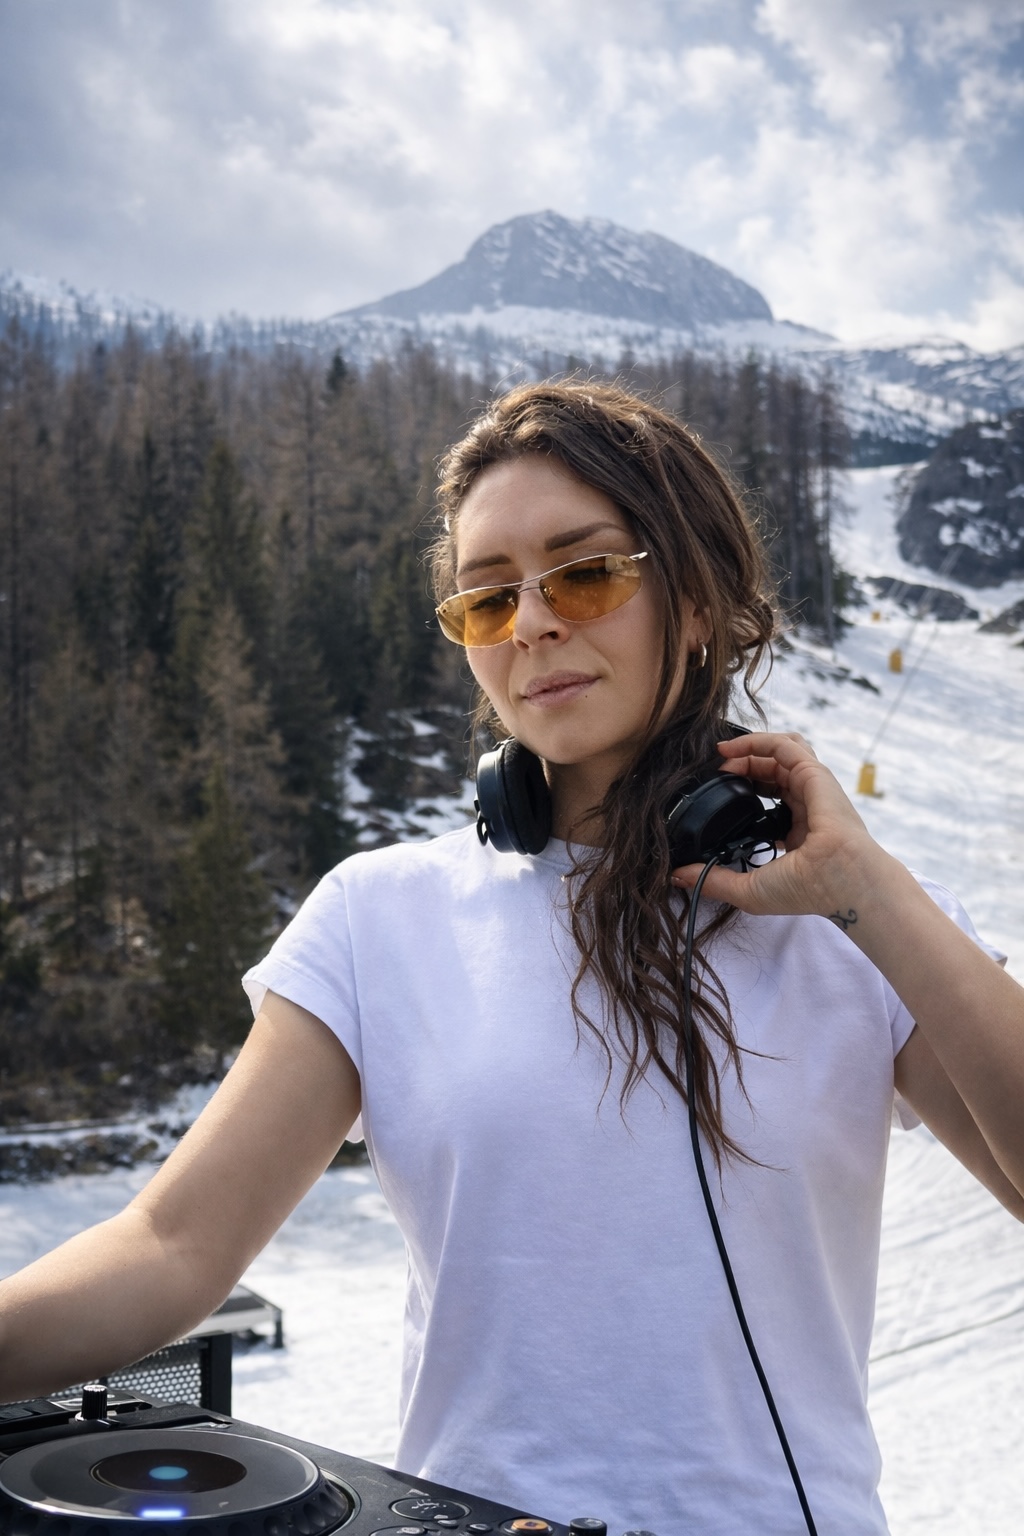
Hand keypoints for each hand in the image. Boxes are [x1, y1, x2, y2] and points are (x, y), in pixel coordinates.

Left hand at [670, 732, 889, 919]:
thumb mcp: (749, 890)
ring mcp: (812, 787)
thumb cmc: (807, 890)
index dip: (743, 789)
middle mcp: (806, 804)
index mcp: (797, 829)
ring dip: (747, 749)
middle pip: (770, 771)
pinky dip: (757, 740)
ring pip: (780, 752)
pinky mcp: (814, 774)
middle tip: (714, 774)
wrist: (840, 882)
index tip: (717, 792)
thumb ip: (713, 880)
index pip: (770, 797)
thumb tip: (677, 875)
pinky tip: (731, 749)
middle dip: (740, 766)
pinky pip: (785, 745)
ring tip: (721, 757)